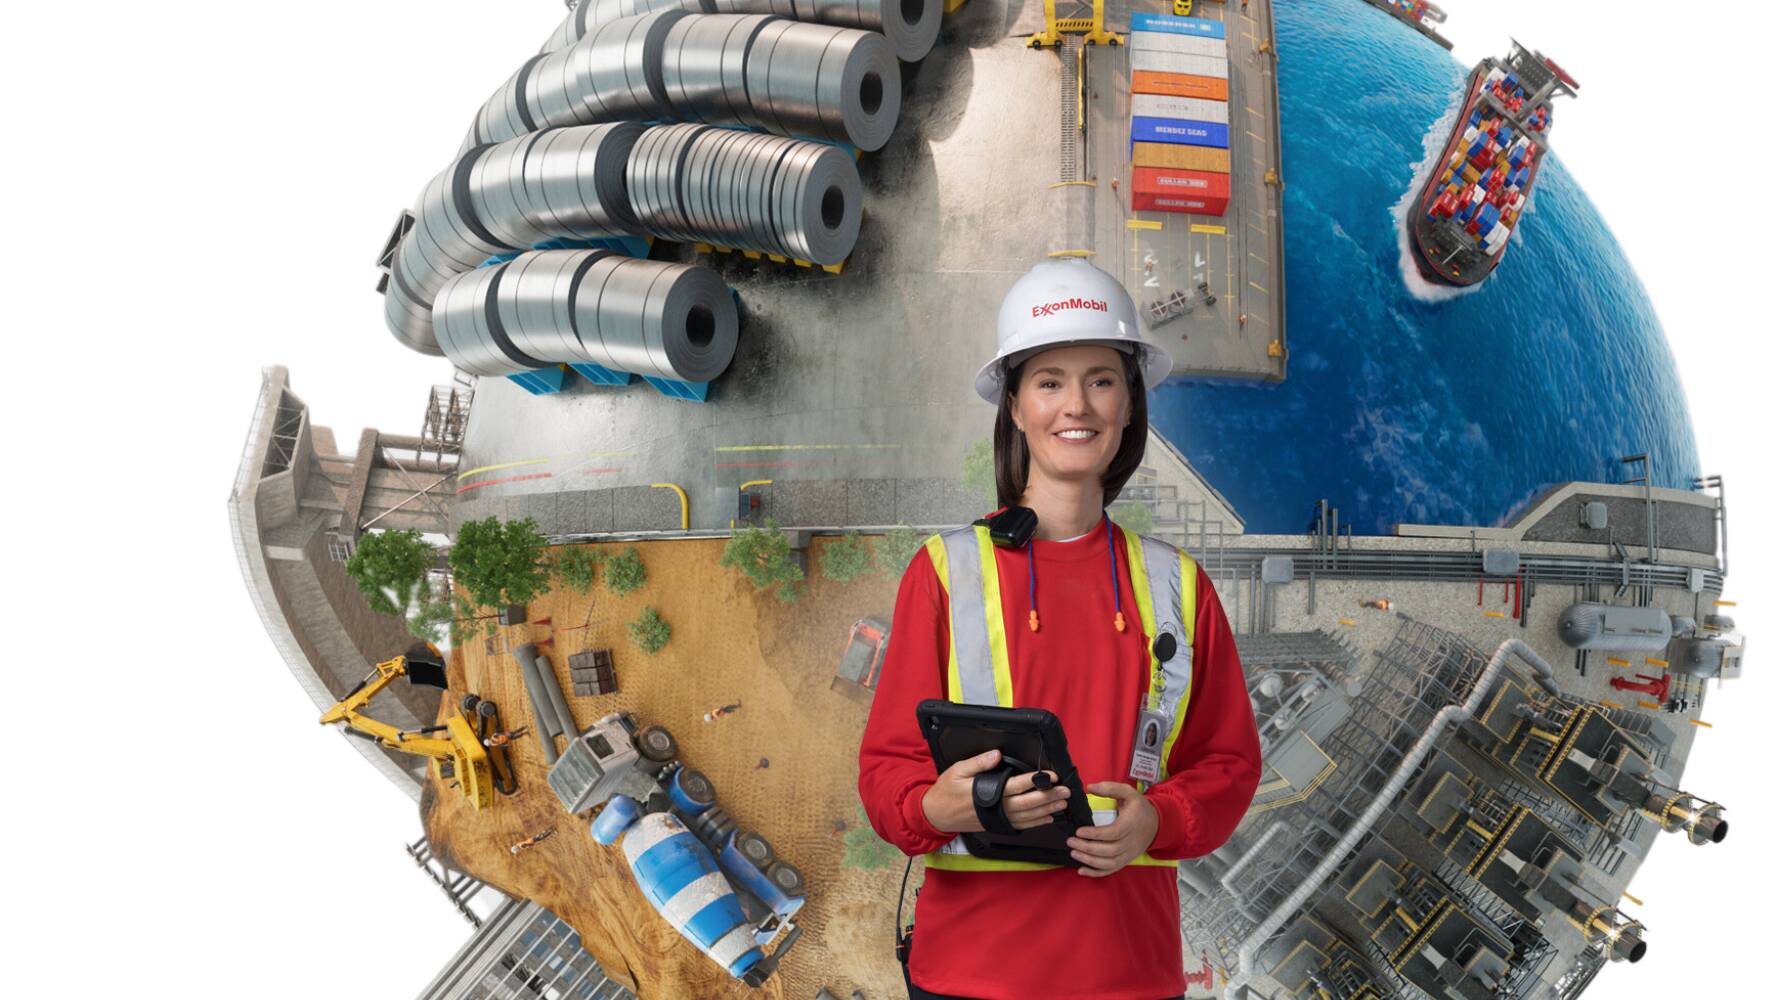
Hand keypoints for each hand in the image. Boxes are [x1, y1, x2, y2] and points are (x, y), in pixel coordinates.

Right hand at [921, 748, 1069, 833]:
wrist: (936, 815)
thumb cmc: (946, 791)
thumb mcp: (957, 770)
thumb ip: (978, 762)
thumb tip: (997, 754)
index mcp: (987, 792)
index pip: (1016, 786)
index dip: (1035, 780)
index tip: (1050, 775)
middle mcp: (996, 808)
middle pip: (1027, 803)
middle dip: (1048, 797)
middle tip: (1065, 790)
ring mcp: (998, 819)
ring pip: (1028, 816)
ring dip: (1047, 810)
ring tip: (1063, 803)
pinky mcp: (998, 825)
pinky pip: (1021, 826)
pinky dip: (1036, 822)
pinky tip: (1048, 817)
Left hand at [1066, 782, 1158, 876]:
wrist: (1156, 824)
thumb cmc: (1139, 807)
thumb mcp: (1128, 792)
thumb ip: (1110, 788)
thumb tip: (1090, 787)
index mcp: (1131, 824)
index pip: (1113, 833)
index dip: (1095, 834)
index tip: (1078, 831)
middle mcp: (1131, 842)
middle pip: (1110, 850)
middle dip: (1088, 848)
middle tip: (1070, 841)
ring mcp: (1129, 853)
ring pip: (1109, 863)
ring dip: (1089, 861)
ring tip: (1073, 853)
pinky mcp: (1125, 860)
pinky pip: (1111, 870)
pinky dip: (1096, 873)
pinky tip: (1081, 870)